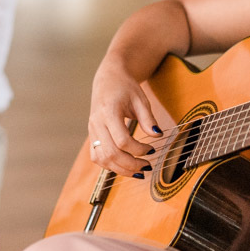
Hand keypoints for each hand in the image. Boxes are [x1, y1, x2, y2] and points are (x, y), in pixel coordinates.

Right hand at [87, 59, 160, 175]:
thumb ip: (148, 119)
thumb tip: (157, 136)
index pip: (122, 140)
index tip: (151, 149)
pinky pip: (97, 157)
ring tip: (137, 171)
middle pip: (111, 153)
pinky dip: (110, 165)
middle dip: (130, 165)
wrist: (108, 79)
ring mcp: (92, 130)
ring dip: (120, 169)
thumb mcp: (141, 100)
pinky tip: (124, 165)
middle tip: (146, 166)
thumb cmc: (125, 88)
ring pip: (102, 159)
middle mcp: (97, 123)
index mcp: (109, 112)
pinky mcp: (92, 135)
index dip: (138, 150)